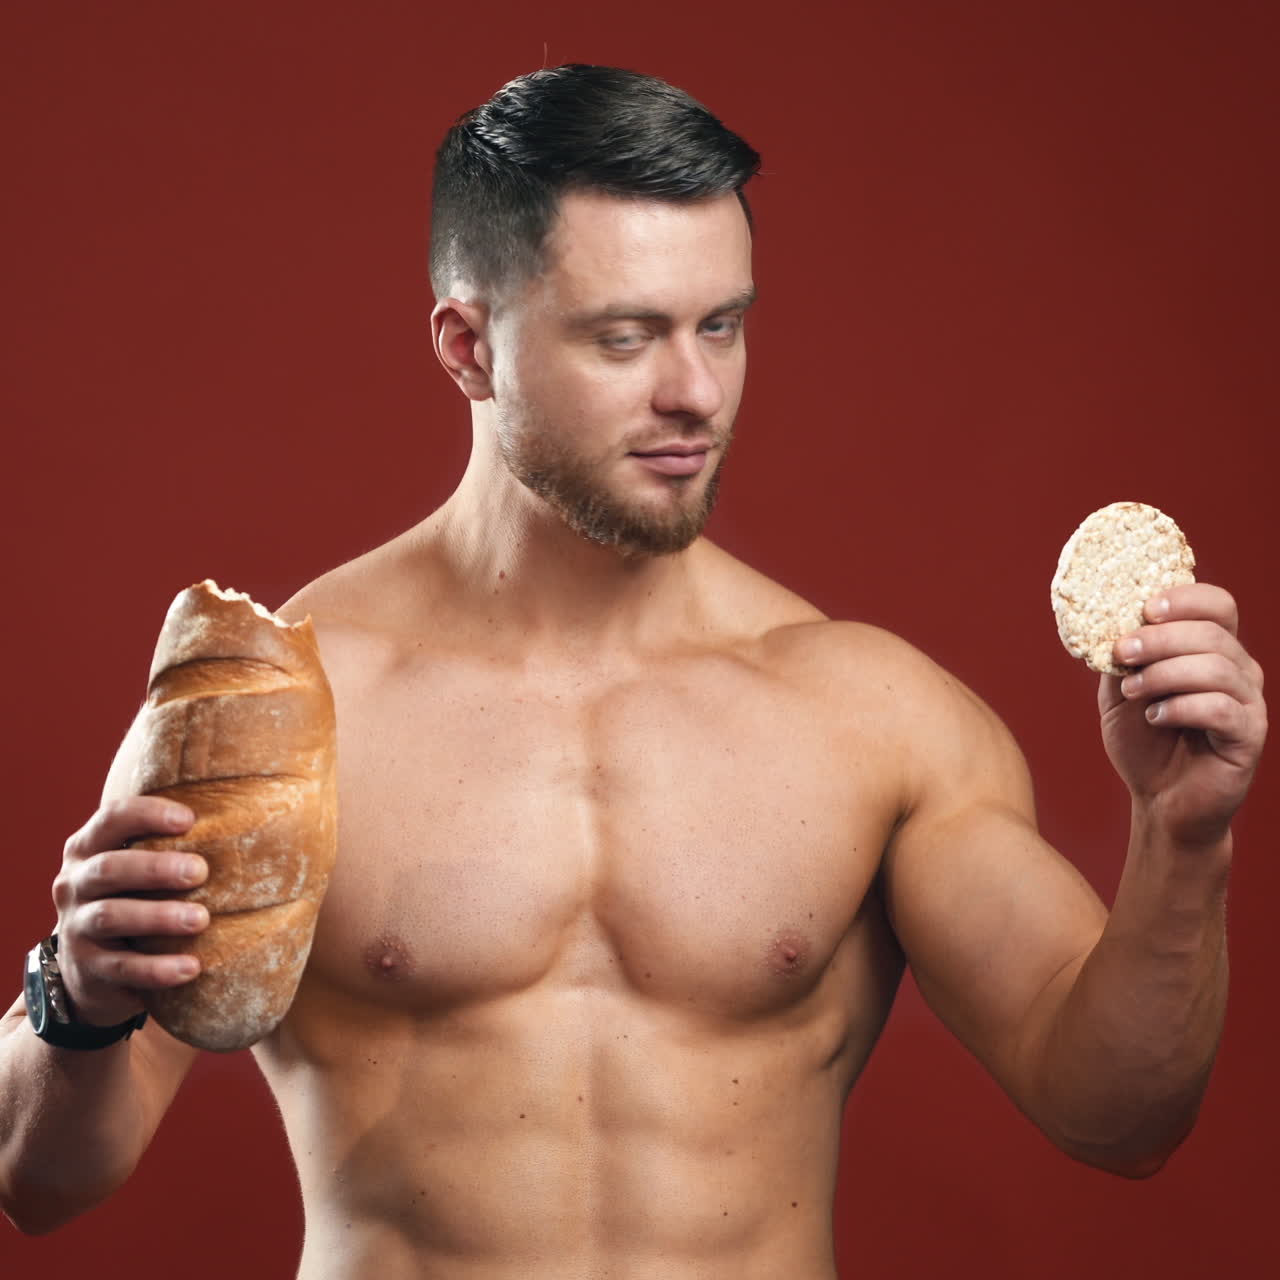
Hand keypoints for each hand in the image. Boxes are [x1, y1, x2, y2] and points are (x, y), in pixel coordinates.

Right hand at [51, 798, 208, 1026]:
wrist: (93, 969)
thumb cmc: (136, 898)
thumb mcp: (141, 869)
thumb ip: (174, 843)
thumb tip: (258, 817)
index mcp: (90, 847)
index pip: (112, 818)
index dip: (148, 814)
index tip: (190, 819)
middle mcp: (74, 883)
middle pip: (108, 868)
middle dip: (155, 867)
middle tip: (200, 871)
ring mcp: (75, 926)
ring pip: (111, 916)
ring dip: (158, 916)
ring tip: (201, 920)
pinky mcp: (86, 968)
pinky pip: (121, 968)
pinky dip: (156, 969)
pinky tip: (191, 967)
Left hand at [1099, 583, 1266, 846]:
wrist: (1159, 800)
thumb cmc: (1143, 742)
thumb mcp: (1119, 692)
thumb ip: (1121, 658)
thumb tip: (1108, 623)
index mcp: (1210, 650)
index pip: (1217, 605)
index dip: (1186, 598)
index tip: (1146, 608)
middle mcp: (1238, 670)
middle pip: (1212, 633)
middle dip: (1160, 638)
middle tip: (1123, 652)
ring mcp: (1248, 702)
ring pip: (1217, 668)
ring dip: (1164, 674)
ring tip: (1132, 692)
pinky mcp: (1249, 735)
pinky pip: (1222, 708)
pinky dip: (1181, 707)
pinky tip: (1155, 717)